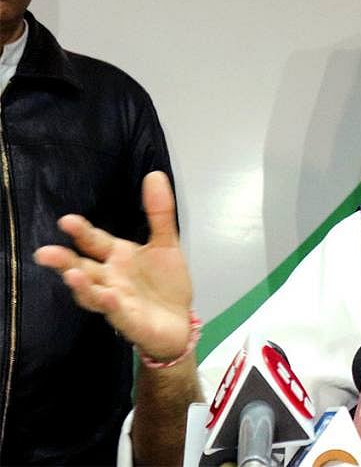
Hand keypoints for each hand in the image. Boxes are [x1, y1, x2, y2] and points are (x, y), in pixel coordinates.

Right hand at [34, 171, 192, 361]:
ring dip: (83, 286)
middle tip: (45, 253)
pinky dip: (113, 306)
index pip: (94, 241)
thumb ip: (159, 212)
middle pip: (83, 268)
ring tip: (72, 275)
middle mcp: (110, 278)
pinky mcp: (130, 321)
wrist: (178, 321)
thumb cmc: (164, 282)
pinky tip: (111, 298)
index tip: (66, 220)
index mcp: (116, 257)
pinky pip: (118, 314)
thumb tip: (155, 174)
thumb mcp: (166, 243)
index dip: (81, 232)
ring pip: (94, 294)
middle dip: (64, 262)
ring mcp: (117, 301)